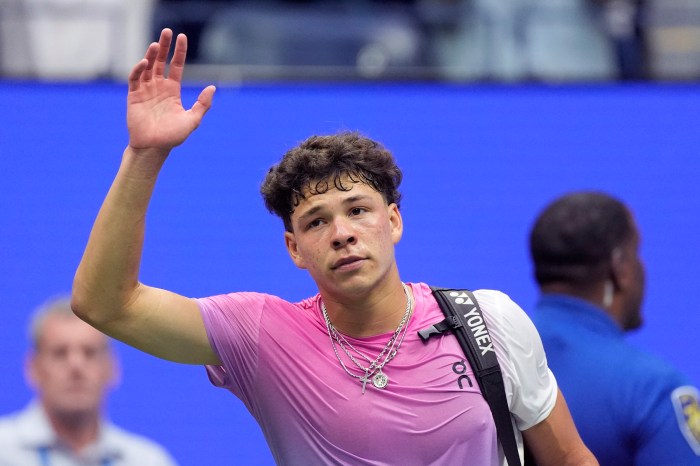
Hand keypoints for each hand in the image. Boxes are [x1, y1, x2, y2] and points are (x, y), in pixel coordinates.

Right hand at [126, 28, 215, 153]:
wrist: (153, 148)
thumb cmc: (173, 137)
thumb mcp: (192, 120)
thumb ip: (202, 104)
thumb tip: (213, 87)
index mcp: (172, 91)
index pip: (176, 66)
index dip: (179, 52)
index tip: (182, 37)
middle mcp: (158, 87)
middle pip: (161, 61)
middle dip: (164, 46)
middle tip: (167, 31)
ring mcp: (145, 90)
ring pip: (148, 67)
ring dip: (151, 55)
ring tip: (157, 44)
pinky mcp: (133, 96)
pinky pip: (135, 79)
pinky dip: (139, 69)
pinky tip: (145, 62)